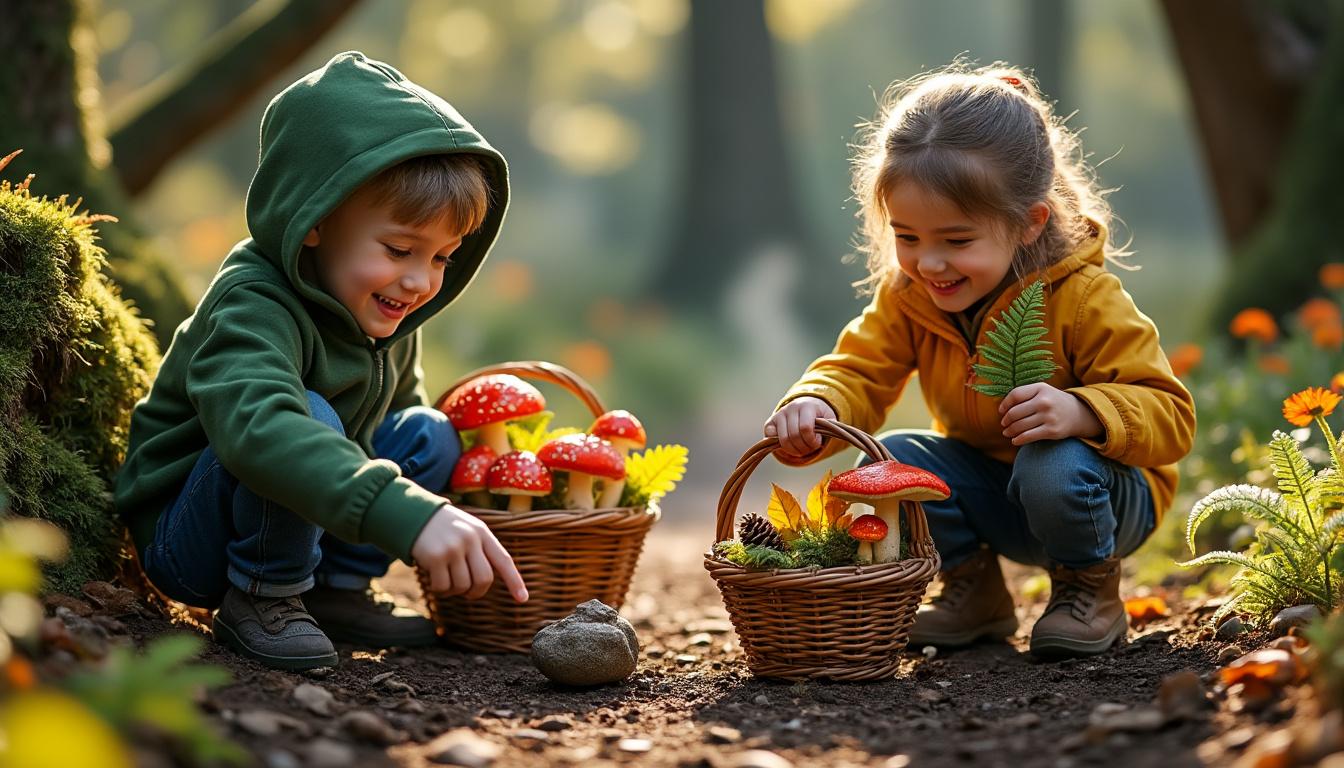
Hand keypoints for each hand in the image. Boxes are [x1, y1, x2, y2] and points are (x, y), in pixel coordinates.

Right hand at [411, 504, 527, 601]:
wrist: (414, 514)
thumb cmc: (445, 528)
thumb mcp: (468, 530)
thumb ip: (481, 550)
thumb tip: (486, 583)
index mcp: (482, 532)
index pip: (503, 560)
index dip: (514, 581)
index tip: (523, 599)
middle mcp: (470, 539)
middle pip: (484, 579)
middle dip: (476, 592)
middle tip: (468, 592)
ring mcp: (452, 548)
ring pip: (462, 586)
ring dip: (454, 590)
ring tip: (446, 579)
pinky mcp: (434, 557)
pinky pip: (443, 587)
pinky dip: (439, 589)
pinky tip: (433, 579)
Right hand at [764, 396, 836, 457]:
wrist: (805, 404)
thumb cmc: (819, 415)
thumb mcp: (829, 417)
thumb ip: (831, 425)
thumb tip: (833, 432)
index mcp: (806, 406)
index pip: (805, 428)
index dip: (812, 440)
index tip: (817, 442)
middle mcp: (790, 408)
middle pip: (794, 436)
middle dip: (804, 448)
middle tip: (810, 448)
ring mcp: (779, 414)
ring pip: (783, 440)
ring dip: (794, 450)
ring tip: (801, 449)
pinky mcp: (770, 422)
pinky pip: (770, 437)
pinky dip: (780, 445)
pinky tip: (790, 445)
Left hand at [998, 382, 1102, 445]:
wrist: (1079, 414)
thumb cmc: (1053, 402)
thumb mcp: (1042, 391)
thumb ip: (1024, 395)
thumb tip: (1002, 409)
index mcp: (1040, 388)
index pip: (1015, 395)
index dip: (1005, 404)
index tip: (1001, 411)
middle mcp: (1044, 402)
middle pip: (1015, 412)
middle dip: (1006, 420)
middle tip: (1003, 424)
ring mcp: (1049, 417)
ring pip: (1020, 426)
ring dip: (1009, 431)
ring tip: (1007, 432)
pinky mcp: (1052, 431)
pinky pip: (1028, 436)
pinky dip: (1018, 440)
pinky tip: (1015, 440)